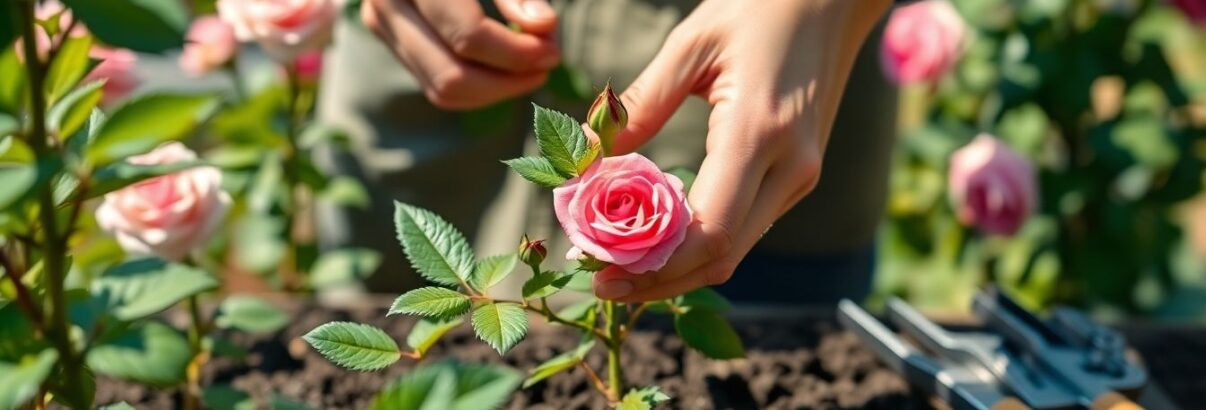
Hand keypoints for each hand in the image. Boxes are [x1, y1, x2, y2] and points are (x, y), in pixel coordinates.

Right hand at [361, 0, 559, 108]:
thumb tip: (543, 27)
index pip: (468, 36)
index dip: (517, 53)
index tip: (553, 49)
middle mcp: (386, 0)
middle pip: (452, 76)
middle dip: (508, 82)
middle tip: (547, 64)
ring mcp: (381, 23)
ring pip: (443, 90)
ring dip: (495, 91)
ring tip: (531, 68)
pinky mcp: (391, 37)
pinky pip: (436, 84)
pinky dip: (478, 87)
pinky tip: (507, 68)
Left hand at [592, 0, 891, 301]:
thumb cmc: (758, 8)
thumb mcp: (691, 44)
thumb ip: (641, 104)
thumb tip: (589, 155)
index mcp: (759, 133)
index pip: (709, 232)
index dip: (654, 267)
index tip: (602, 274)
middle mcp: (790, 168)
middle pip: (722, 257)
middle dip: (658, 282)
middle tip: (600, 283)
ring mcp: (801, 176)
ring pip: (736, 251)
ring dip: (678, 270)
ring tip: (619, 268)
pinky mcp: (800, 176)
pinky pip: (746, 228)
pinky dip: (701, 246)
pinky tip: (659, 242)